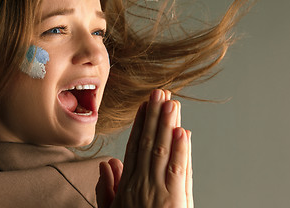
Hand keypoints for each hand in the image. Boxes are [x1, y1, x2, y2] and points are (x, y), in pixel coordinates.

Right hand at [96, 89, 192, 207]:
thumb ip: (107, 187)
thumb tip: (107, 163)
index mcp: (128, 183)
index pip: (134, 146)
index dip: (140, 123)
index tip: (144, 106)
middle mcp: (142, 182)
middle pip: (148, 142)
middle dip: (154, 115)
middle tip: (159, 94)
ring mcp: (158, 190)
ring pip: (162, 151)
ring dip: (167, 125)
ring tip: (171, 103)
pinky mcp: (174, 201)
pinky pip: (178, 170)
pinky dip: (181, 150)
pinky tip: (182, 132)